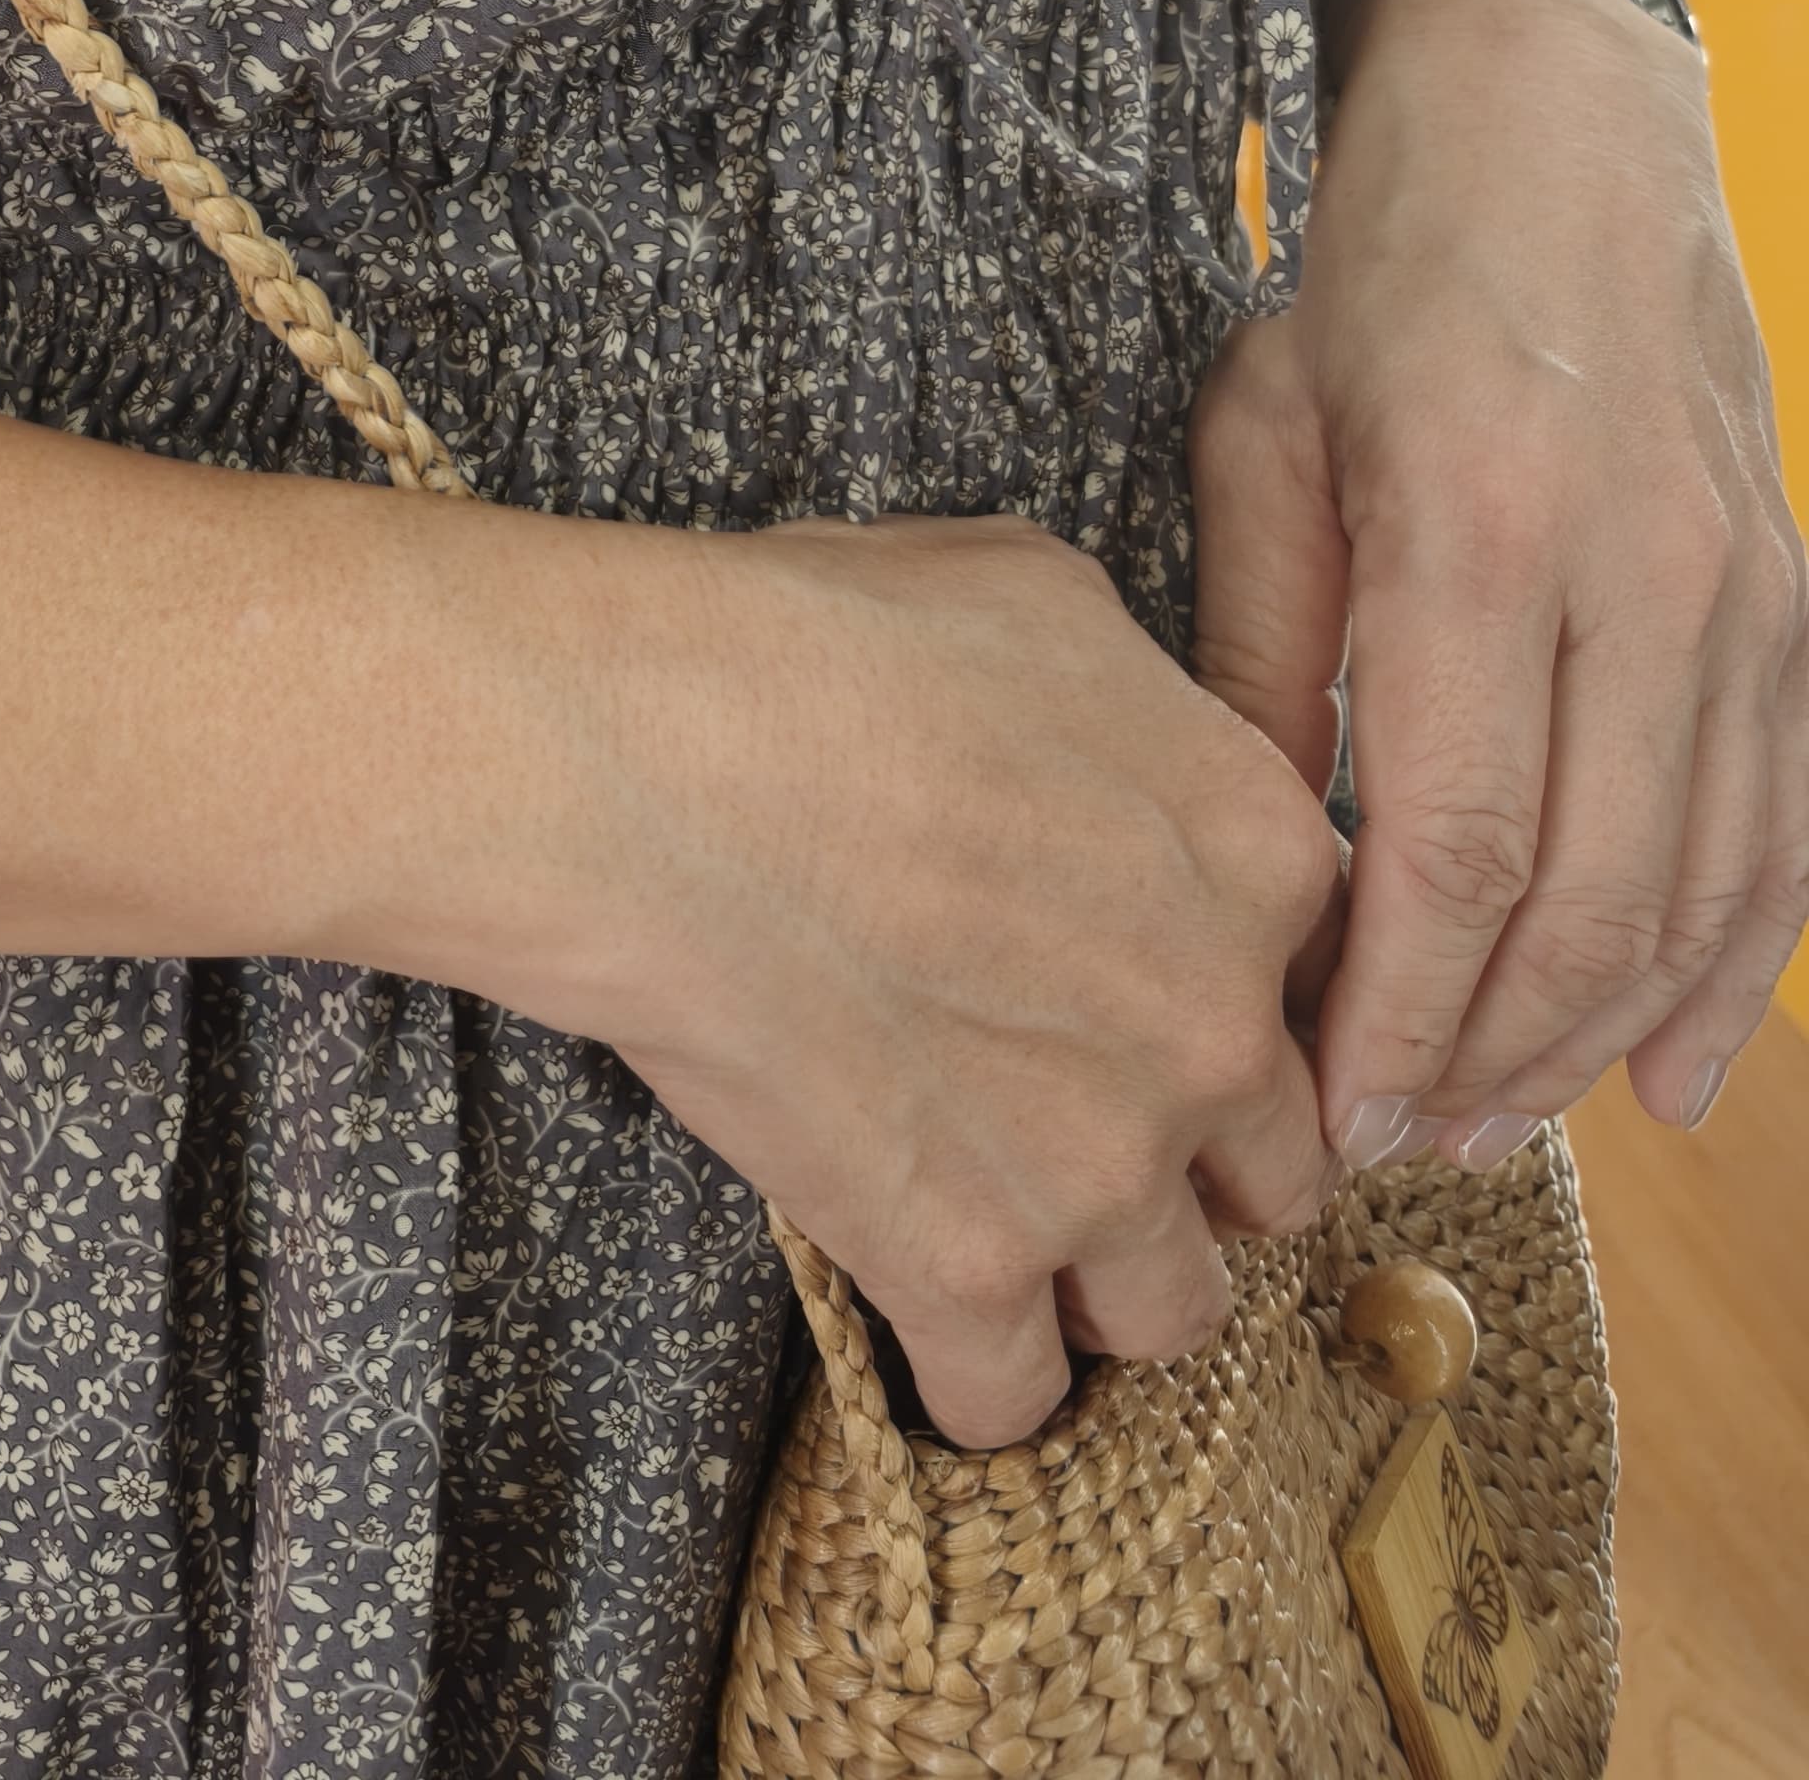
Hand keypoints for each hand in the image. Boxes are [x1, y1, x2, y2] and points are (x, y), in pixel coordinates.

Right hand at [532, 512, 1340, 1449]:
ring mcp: (1103, 1167)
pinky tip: (929, 1311)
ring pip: (1174, 1310)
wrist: (659, 767)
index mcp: (1258, 853)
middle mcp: (1218, 1029)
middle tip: (1088, 1112)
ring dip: (1105, 1281)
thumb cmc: (817, 649)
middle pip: (1277, 1165)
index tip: (1162, 994)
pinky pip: (1010, 1397)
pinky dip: (973, 1374)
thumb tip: (1126, 730)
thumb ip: (1135, 696)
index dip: (1238, 989)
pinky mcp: (965, 1266)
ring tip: (1018, 1226)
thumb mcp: (1028, 590)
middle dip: (1196, 1154)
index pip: (1328, 979)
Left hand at [1192, 0, 1808, 1172]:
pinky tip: (1671, 1074)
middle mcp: (1639, 577)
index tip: (1328, 1105)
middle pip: (1585, 894)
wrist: (1559, 118)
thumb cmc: (1381, 268)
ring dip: (1596, 1028)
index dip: (1397, 1005)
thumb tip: (1243, 850)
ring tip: (1495, 1117)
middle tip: (1392, 1138)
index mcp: (1478, 534)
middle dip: (1488, 1045)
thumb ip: (1261, 648)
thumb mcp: (1264, 431)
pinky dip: (1738, 965)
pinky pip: (1782, 823)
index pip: (1451, 847)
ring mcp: (1741, 592)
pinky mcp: (1791, 599)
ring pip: (1697, 883)